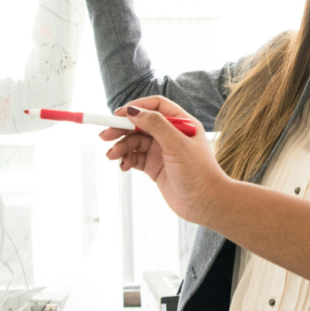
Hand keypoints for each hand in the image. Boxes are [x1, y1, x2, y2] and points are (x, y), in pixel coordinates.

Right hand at [100, 96, 227, 225]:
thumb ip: (155, 125)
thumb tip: (133, 110)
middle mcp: (172, 135)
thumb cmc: (198, 172)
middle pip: (141, 124)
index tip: (118, 115)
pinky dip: (126, 159)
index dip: (136, 108)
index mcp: (182, 123)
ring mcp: (163, 151)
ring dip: (121, 147)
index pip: (156, 106)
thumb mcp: (176, 144)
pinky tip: (122, 165)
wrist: (205, 204)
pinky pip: (136, 158)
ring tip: (111, 156)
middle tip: (104, 136)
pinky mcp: (156, 167)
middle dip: (121, 128)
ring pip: (135, 142)